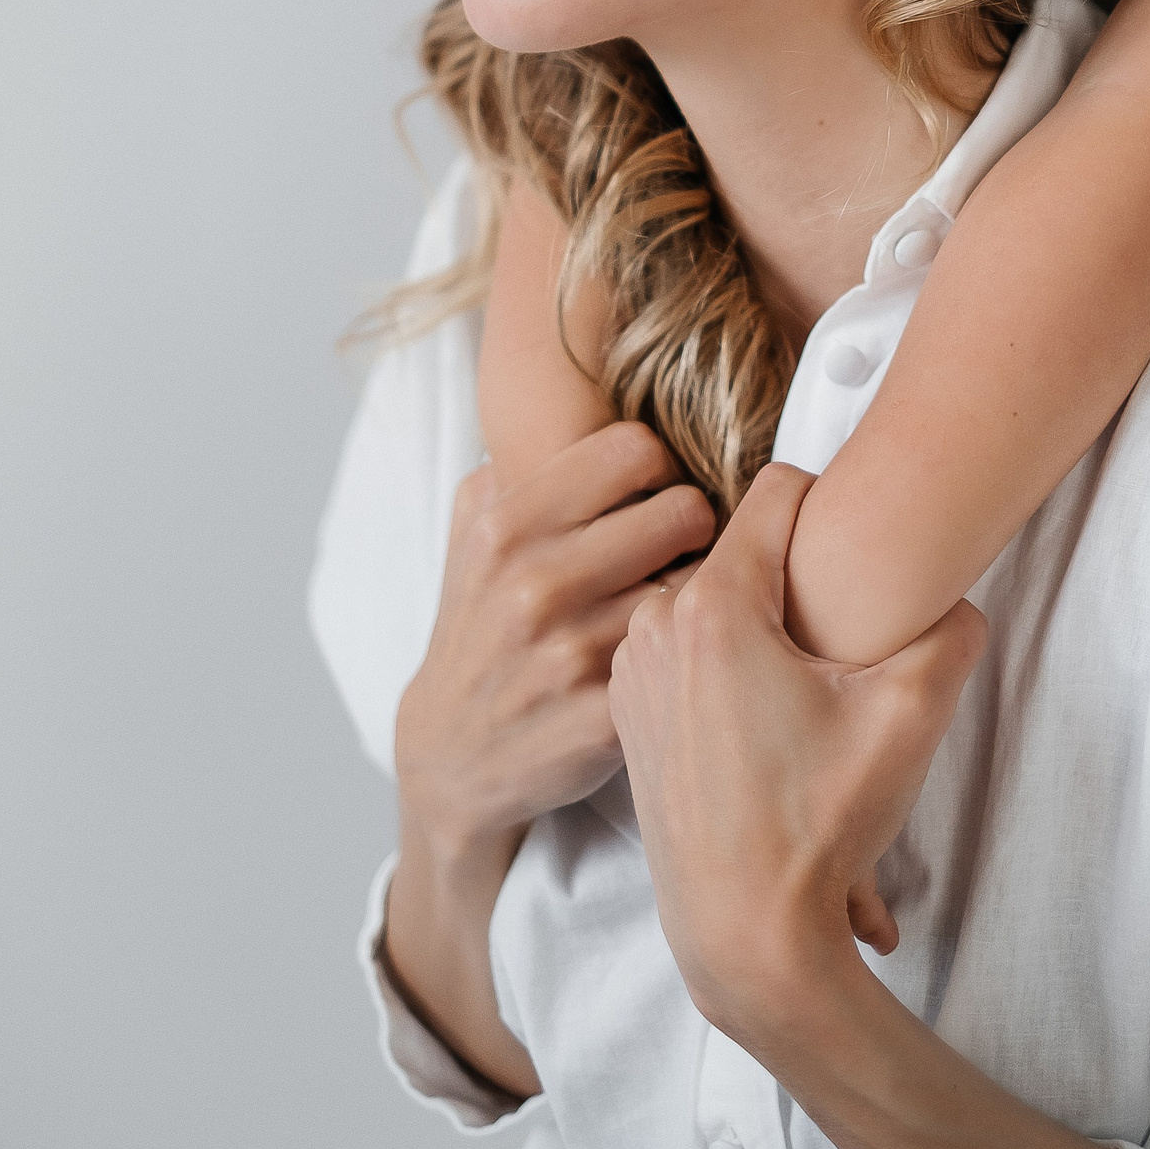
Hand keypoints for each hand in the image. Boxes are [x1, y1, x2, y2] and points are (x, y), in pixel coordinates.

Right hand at [397, 418, 715, 862]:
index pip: (635, 447)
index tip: (652, 496)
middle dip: (693, 527)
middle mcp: (534, 582)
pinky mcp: (599, 718)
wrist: (450, 756)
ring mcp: (567, 654)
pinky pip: (686, 655)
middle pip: (683, 509)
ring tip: (684, 599)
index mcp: (507, 523)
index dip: (658, 468)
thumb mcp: (474, 529)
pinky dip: (693, 649)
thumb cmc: (480, 622)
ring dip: (699, 589)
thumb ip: (524, 459)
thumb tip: (591, 393)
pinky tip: (676, 654)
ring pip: (696, 583)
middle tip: (682, 550)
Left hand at [608, 462, 984, 1047]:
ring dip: (758, 626)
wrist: (746, 937)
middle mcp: (656, 626)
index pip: (779, 489)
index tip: (855, 550)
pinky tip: (763, 725)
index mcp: (714, 606)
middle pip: (744, 550)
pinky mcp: (628, 715)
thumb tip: (957, 597)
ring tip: (802, 692)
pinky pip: (684, 652)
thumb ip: (951, 632)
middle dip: (796, 579)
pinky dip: (724, 668)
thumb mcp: (910, 717)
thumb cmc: (818, 828)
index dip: (830, 507)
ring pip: (712, 602)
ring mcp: (634, 672)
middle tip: (838, 640)